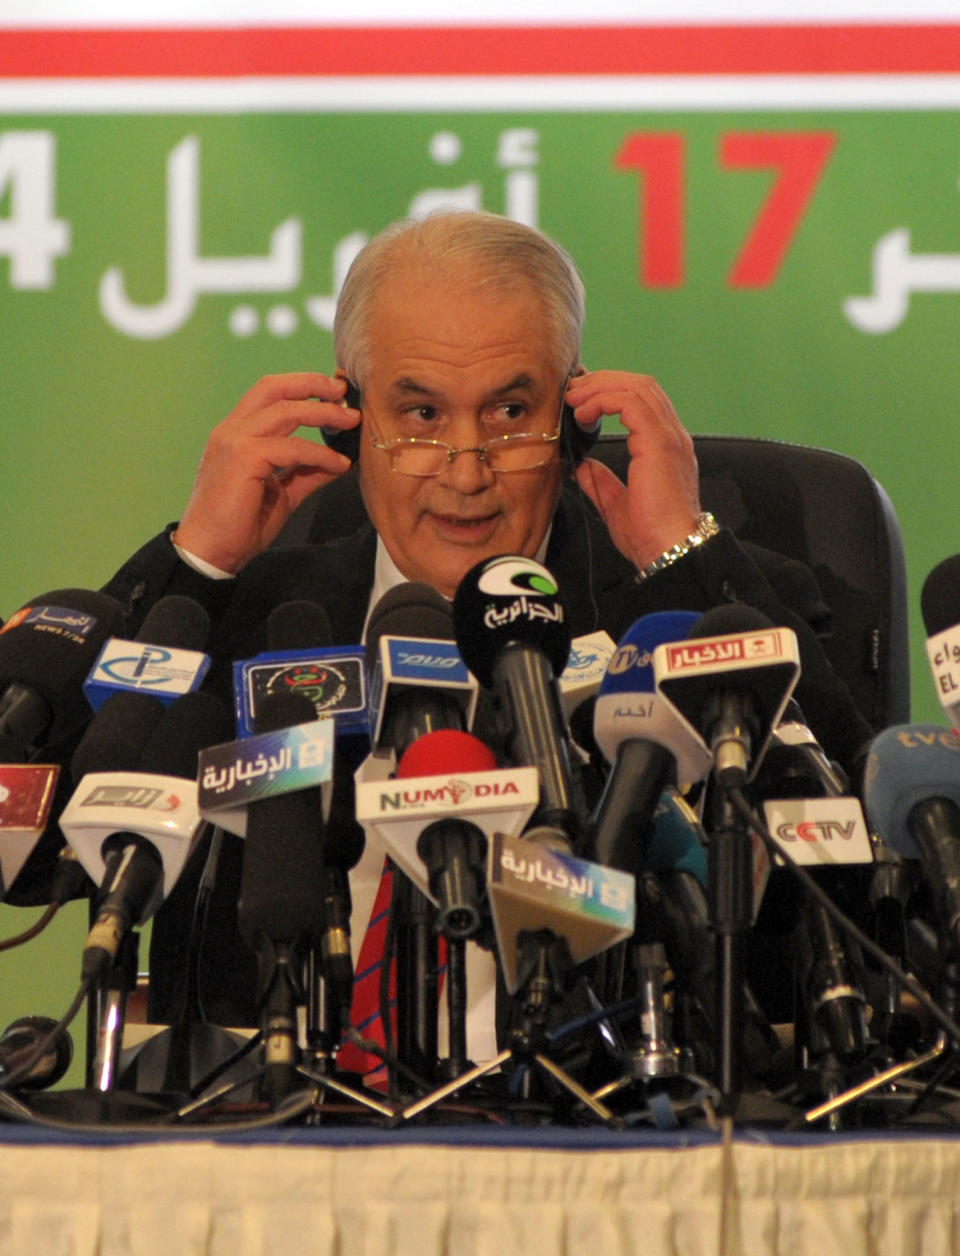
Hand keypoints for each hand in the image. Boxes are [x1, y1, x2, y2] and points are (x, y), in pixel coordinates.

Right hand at [173, 373, 359, 572]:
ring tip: (351, 421)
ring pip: (286, 411)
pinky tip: (339, 465)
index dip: (301, 386)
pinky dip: (321, 454)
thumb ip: (305, 473)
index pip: (268, 393)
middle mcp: (231, 430)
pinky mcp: (243, 458)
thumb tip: (338, 462)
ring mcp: (235, 441)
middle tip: (344, 390)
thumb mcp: (282, 493)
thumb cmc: (239, 525)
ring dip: (324, 413)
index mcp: (236, 433)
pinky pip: (293, 448)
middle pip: (274, 388)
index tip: (333, 391)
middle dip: (312, 383)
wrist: (210, 552)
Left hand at [566, 371, 701, 570]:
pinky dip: (604, 400)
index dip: (610, 392)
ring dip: (600, 387)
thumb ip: (600, 480)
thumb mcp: (615, 503)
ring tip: (574, 399)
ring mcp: (669, 436)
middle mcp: (672, 436)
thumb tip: (583, 465)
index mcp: (665, 447)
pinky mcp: (659, 442)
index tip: (580, 400)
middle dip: (603, 381)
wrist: (668, 550)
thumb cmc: (649, 534)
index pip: (643, 400)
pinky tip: (585, 413)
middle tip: (573, 391)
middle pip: (641, 385)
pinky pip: (631, 402)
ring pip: (637, 387)